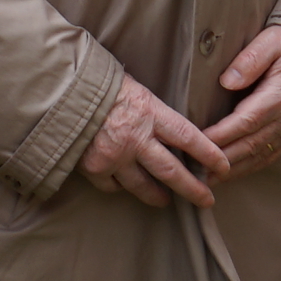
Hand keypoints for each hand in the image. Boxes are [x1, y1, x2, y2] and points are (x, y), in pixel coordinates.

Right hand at [79, 75, 226, 208]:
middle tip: (207, 199)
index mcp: (149, 112)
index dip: (208, 154)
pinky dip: (119, 186)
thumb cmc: (95, 80)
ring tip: (166, 200)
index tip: (223, 166)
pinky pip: (113, 186)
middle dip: (193, 188)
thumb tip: (166, 124)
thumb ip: (149, 109)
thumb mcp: (131, 85)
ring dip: (158, 195)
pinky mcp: (93, 168)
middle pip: (172, 171)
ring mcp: (114, 156)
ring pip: (144, 186)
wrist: (56, 89)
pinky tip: (123, 184)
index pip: (188, 137)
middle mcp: (135, 138)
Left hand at [206, 24, 280, 179]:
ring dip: (231, 170)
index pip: (246, 121)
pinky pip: (268, 156)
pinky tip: (229, 173)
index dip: (221, 134)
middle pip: (249, 144)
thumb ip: (250, 59)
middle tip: (193, 168)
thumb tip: (227, 81)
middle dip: (220, 159)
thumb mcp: (271, 41)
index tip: (197, 142)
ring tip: (205, 179)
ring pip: (258, 156)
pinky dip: (248, 168)